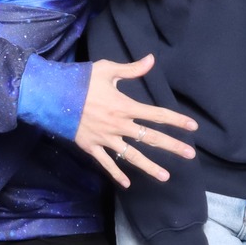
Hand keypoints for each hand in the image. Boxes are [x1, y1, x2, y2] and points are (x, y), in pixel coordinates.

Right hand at [75, 56, 197, 188]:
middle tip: (190, 155)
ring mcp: (105, 138)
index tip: (192, 127)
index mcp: (124, 106)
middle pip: (150, 137)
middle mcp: (118, 125)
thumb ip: (131, 69)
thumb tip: (152, 60)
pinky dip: (116, 173)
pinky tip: (127, 184)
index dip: (176, 120)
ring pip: (131, 155)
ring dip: (149, 166)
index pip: (156, 114)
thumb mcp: (106, 69)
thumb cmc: (80, 80)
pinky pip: (106, 162)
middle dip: (172, 146)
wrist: (52, 96)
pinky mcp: (91, 146)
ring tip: (165, 177)